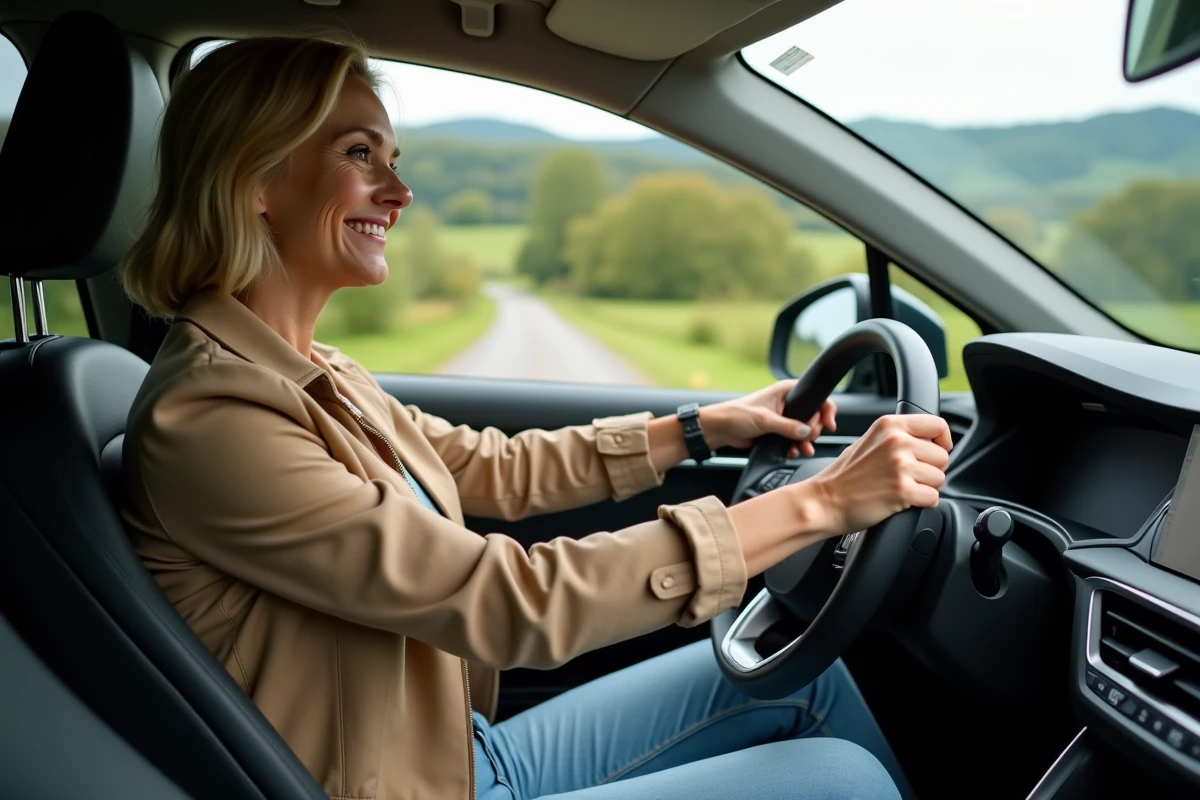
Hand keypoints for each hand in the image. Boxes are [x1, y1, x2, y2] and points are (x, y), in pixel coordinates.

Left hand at [700, 380, 836, 457]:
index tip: (829, 425)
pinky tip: (792, 452)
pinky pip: (794, 439)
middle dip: (814, 430)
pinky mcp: (778, 431)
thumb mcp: (765, 420)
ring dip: (805, 441)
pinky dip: (796, 446)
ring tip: (803, 450)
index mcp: (787, 391)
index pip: (816, 397)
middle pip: (813, 416)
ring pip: (805, 430)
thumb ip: (787, 426)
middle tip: (809, 439)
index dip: (826, 410)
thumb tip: (807, 432)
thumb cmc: (737, 414)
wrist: (720, 429)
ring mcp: (784, 417)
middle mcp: (788, 402)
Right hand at [803, 413, 952, 537]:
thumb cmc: (844, 476)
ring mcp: (899, 466)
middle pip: (942, 456)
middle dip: (931, 470)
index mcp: (889, 425)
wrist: (823, 501)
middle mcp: (896, 441)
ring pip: (940, 478)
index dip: (943, 441)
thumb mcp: (870, 441)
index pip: (938, 425)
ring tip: (900, 488)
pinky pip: (933, 498)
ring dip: (926, 488)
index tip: (937, 451)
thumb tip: (929, 441)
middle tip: (907, 477)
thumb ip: (898, 436)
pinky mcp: (901, 490)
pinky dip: (921, 503)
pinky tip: (901, 500)